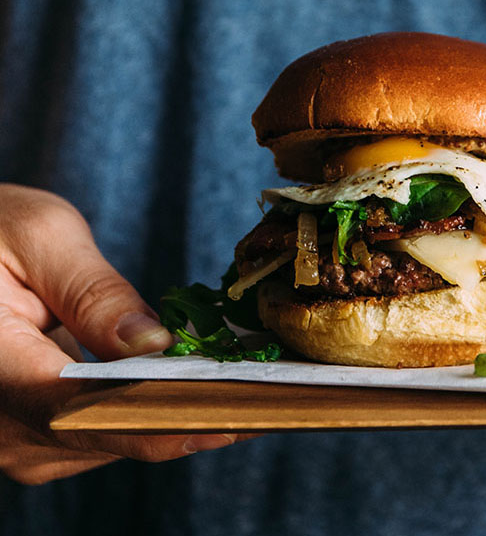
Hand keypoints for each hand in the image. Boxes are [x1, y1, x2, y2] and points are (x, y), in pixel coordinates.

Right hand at [0, 184, 250, 483]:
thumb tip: (152, 345)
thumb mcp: (41, 238)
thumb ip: (92, 293)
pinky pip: (102, 429)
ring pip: (109, 440)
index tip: (231, 412)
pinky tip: (198, 389)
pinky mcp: (38, 426)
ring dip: (177, 417)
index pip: (78, 412)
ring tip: (248, 395)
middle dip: (189, 417)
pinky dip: (151, 410)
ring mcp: (17, 431)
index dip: (159, 420)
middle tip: (268, 399)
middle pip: (104, 434)